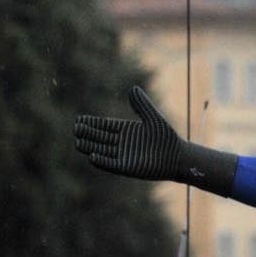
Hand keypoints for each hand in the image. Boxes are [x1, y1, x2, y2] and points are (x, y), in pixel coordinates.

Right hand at [74, 86, 237, 194]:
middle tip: (76, 129)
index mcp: (125, 131)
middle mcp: (122, 143)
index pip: (104, 126)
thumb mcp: (153, 118)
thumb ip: (142, 105)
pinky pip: (112, 164)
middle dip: (88, 134)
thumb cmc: (167, 138)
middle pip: (100, 138)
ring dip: (91, 147)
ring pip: (102, 150)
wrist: (178, 157)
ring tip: (78, 141)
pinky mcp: (128, 168)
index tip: (80, 119)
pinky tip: (92, 156)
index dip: (92, 124)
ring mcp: (124, 156)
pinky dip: (102, 161)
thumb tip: (133, 88)